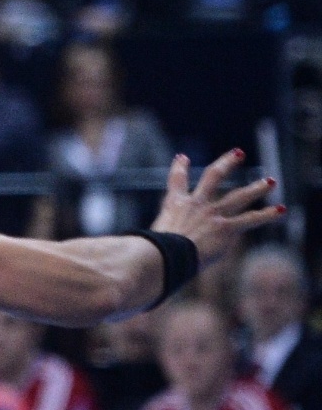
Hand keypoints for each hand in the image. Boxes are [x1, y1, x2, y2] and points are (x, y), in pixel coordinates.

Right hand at [150, 150, 281, 266]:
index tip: (183, 157)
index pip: (176, 181)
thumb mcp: (145, 239)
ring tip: (270, 181)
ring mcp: (212, 214)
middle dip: (226, 164)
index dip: (179, 168)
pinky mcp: (225, 228)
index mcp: (174, 204)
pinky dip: (267, 215)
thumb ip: (145, 242)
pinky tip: (281, 210)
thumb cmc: (150, 250)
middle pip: (213, 177)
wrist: (166, 253)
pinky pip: (250, 219)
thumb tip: (127, 255)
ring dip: (256, 188)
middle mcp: (195, 204)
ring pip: (238, 195)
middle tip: (238, 153)